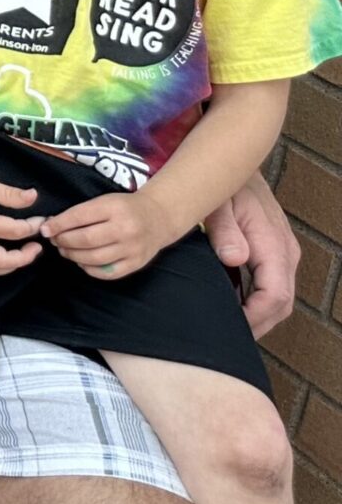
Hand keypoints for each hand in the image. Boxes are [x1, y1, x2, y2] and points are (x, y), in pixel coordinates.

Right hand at [0, 152, 43, 278]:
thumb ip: (10, 194)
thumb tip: (33, 197)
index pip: (15, 231)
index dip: (33, 226)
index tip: (40, 220)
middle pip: (4, 261)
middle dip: (26, 257)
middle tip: (36, 247)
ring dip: (10, 267)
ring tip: (21, 255)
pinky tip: (0, 261)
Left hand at [45, 191, 176, 279]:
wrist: (159, 217)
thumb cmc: (124, 208)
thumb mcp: (104, 201)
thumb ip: (80, 213)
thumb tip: (51, 226)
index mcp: (114, 208)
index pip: (79, 217)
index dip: (58, 224)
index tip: (45, 229)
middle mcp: (126, 229)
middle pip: (85, 240)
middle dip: (64, 241)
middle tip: (55, 241)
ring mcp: (133, 248)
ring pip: (94, 258)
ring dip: (73, 256)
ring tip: (66, 250)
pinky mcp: (136, 263)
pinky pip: (107, 273)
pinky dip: (90, 269)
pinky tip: (83, 261)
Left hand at [210, 178, 299, 336]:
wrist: (235, 165)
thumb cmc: (224, 185)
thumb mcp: (217, 203)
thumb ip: (225, 230)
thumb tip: (235, 258)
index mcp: (274, 246)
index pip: (274, 296)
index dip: (253, 318)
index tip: (228, 329)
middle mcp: (285, 253)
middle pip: (280, 305)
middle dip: (256, 325)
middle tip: (224, 338)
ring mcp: (282, 253)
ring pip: (278, 298)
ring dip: (257, 316)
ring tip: (227, 327)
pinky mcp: (274, 253)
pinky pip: (272, 286)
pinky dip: (256, 301)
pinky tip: (231, 305)